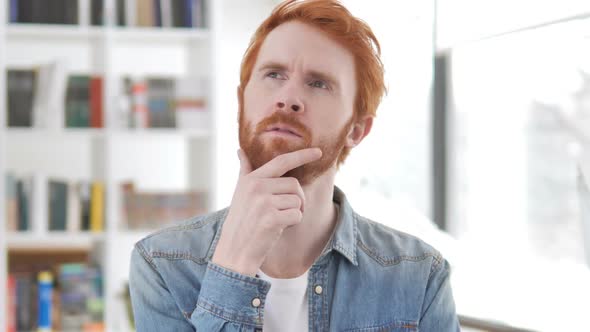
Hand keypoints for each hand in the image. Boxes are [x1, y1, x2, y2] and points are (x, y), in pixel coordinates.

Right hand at [211, 147, 322, 276]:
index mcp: (252, 179)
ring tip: (278, 221)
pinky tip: (279, 228)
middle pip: (295, 184)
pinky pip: (297, 215)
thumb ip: (244, 171)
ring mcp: (263, 202)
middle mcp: (257, 187)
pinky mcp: (271, 218)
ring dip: (294, 212)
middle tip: (285, 211)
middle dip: (297, 199)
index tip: (318, 152)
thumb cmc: (240, 222)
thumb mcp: (239, 192)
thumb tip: (240, 151)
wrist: (234, 251)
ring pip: (297, 201)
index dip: (302, 155)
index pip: (281, 161)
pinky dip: (293, 223)